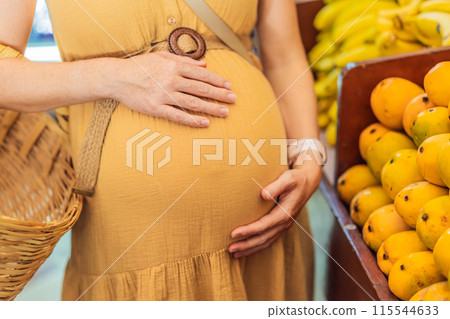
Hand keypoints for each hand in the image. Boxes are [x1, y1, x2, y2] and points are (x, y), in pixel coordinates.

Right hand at [108, 51, 235, 126]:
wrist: (116, 77)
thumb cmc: (140, 66)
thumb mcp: (161, 56)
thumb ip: (184, 60)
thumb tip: (205, 64)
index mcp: (173, 65)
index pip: (201, 73)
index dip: (217, 80)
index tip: (229, 86)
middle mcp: (171, 79)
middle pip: (201, 88)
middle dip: (219, 94)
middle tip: (233, 100)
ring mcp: (163, 94)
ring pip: (193, 102)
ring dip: (211, 108)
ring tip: (224, 113)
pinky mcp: (155, 108)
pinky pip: (177, 115)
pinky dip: (192, 120)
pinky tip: (204, 123)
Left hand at [228, 161, 321, 257]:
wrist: (307, 183)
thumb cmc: (295, 179)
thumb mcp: (288, 179)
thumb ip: (276, 186)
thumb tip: (263, 195)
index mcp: (285, 213)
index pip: (263, 225)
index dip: (248, 230)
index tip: (233, 233)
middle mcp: (284, 223)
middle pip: (263, 238)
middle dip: (246, 245)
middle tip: (230, 249)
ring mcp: (283, 227)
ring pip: (265, 242)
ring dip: (249, 249)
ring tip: (234, 254)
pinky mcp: (281, 227)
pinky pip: (268, 240)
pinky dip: (256, 246)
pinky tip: (246, 249)